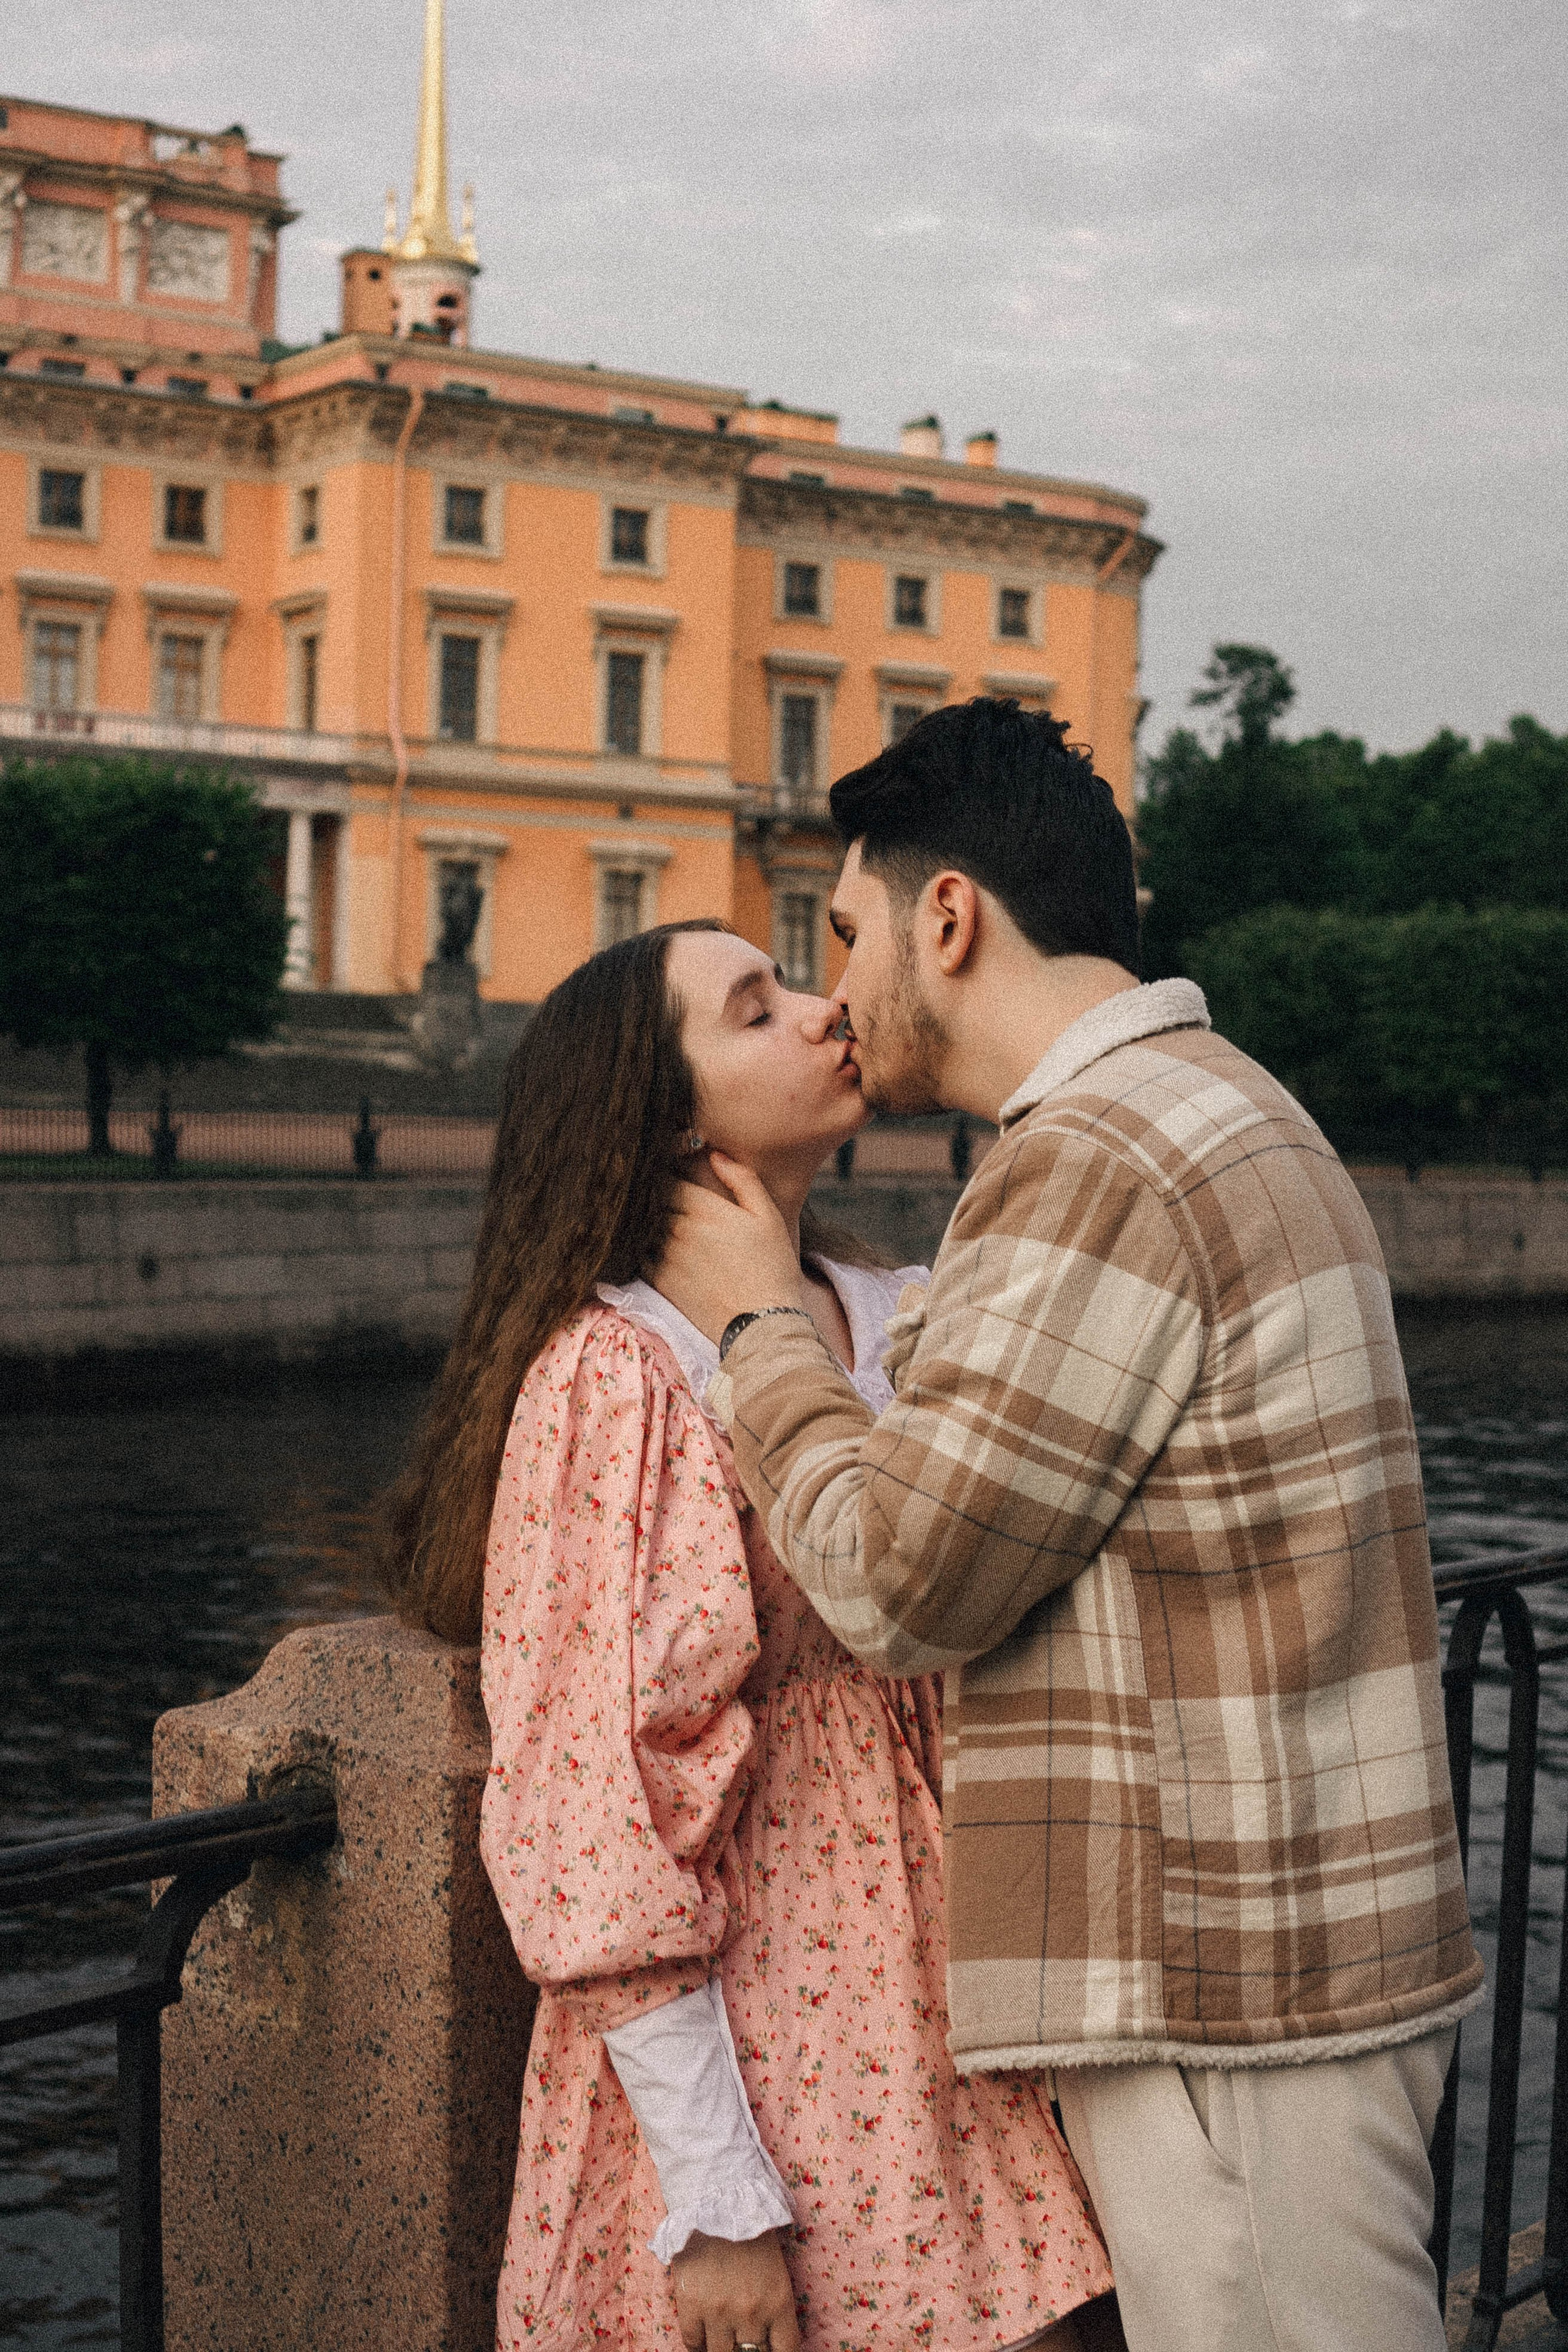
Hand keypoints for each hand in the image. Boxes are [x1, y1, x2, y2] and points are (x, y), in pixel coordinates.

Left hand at [653, 1154, 802, 1341]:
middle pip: (652, 1200)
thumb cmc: (772, 1267)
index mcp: (704, 1208)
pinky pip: (639, 1255)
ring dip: (646, 1221)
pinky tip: (653, 1248)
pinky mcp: (660, 1281)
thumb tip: (716, 1154)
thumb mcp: (768, 1216)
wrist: (762, 1322)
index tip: (670, 1174)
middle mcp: (679, 1228)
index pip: (667, 1177)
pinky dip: (642, 1248)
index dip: (666, 1173)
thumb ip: (742, 1180)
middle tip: (659, 1194)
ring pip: (643, 1226)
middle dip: (654, 1194)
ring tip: (653, 1220)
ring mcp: (666, 1255)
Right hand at [669, 2228, 800, 2351]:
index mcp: (779, 2302)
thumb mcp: (776, 2271)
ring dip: (722, 2348)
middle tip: (743, 2338)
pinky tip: (703, 2332)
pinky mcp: (690, 2306)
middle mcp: (751, 2313)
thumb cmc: (751, 2233)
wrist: (715, 2199)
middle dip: (748, 2351)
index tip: (768, 2349)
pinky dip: (698, 2343)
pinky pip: (693, 2343)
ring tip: (722, 2336)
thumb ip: (775, 2309)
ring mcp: (718, 2312)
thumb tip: (770, 2342)